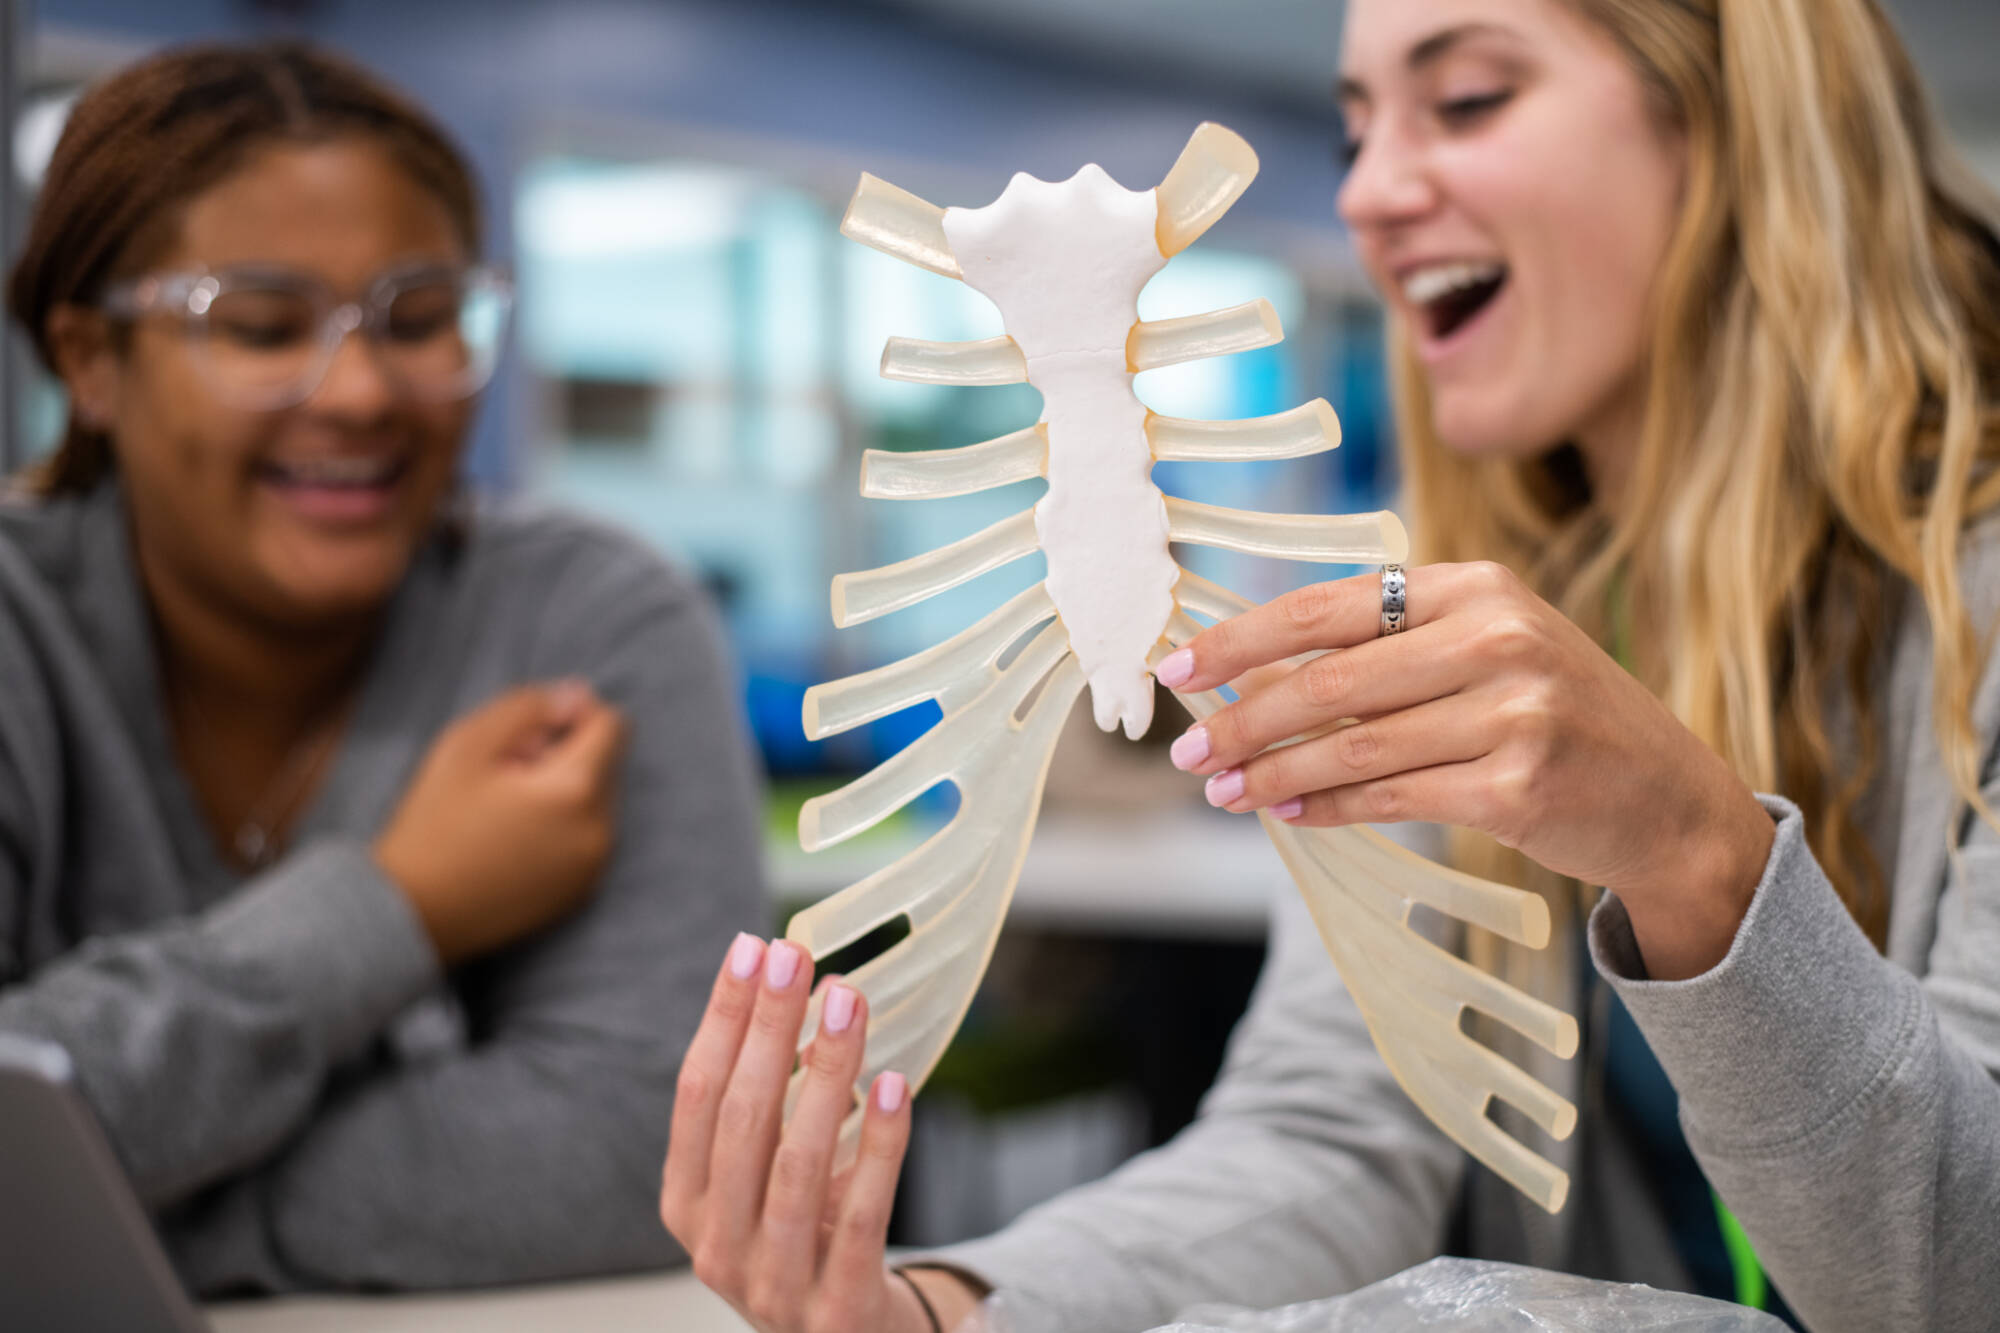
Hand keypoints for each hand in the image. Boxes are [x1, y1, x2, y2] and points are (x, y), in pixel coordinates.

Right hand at [374, 680, 625, 965]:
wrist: (412, 913)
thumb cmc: (434, 824)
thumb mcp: (468, 745)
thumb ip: (529, 707)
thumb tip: (578, 695)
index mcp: (577, 791)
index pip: (612, 724)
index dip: (570, 717)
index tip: (524, 738)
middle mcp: (600, 831)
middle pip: (606, 763)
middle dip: (564, 757)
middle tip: (504, 778)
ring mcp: (594, 868)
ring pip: (598, 801)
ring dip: (563, 793)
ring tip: (505, 812)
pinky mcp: (582, 893)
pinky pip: (587, 838)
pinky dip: (562, 828)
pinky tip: (512, 841)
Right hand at [663, 935, 947, 1332]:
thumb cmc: (808, 1238)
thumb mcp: (769, 1175)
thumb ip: (771, 1101)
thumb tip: (802, 989)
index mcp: (686, 1204)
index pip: (694, 1094)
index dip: (723, 1018)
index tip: (752, 948)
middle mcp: (715, 1247)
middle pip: (740, 1118)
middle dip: (768, 1028)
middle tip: (798, 957)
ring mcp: (773, 1285)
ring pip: (796, 1161)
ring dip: (826, 1071)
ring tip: (849, 1001)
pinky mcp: (837, 1308)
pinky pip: (860, 1214)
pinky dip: (878, 1144)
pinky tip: (893, 1085)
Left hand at [1157, 562, 1775, 977]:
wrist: (1670, 797)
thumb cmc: (1555, 716)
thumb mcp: (1486, 651)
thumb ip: (1386, 651)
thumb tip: (1251, 677)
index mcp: (1477, 587)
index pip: (1328, 608)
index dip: (1240, 639)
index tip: (1178, 669)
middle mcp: (1497, 638)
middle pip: (1330, 681)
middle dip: (1242, 721)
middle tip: (1187, 754)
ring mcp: (1513, 713)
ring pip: (1352, 748)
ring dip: (1272, 774)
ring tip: (1222, 792)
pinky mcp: (1518, 786)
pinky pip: (1392, 798)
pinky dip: (1328, 809)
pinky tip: (1288, 814)